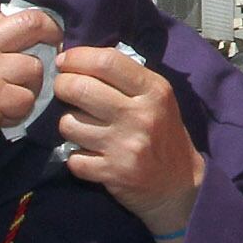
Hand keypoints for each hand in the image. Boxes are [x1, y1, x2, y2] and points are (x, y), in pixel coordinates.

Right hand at [0, 7, 61, 178]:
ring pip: (33, 68)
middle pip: (30, 23)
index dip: (33, 27)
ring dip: (29, 89)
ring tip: (7, 104)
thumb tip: (18, 45)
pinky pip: (26, 99)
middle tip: (55, 51)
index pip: (9, 16)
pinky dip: (18, 113)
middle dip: (50, 34)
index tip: (41, 40)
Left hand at [55, 44, 204, 238]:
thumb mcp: (157, 97)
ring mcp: (125, 146)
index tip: (65, 62)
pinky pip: (72, 157)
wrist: (180, 185)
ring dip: (68, 123)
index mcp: (153, 91)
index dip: (78, 57)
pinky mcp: (112, 173)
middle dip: (62, 86)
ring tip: (80, 126)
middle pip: (80, 89)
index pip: (107, 62)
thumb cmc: (163, 132)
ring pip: (69, 123)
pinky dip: (75, 156)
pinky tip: (88, 153)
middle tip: (64, 89)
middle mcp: (139, 116)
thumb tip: (79, 59)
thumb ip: (125, 77)